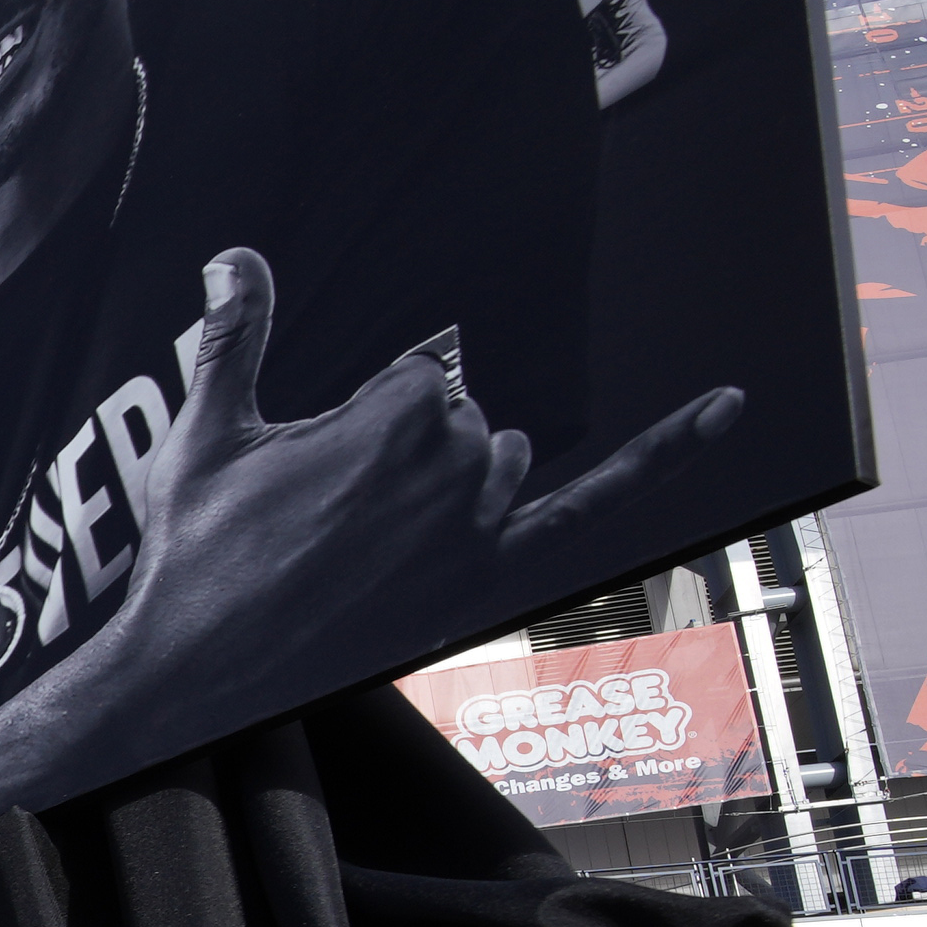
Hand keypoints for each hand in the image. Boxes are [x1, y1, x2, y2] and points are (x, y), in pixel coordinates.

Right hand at [37, 251, 746, 722]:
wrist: (205, 669)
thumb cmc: (202, 558)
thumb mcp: (205, 436)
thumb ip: (234, 335)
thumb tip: (236, 257)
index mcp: (393, 418)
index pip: (421, 376)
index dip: (367, 416)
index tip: (321, 465)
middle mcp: (456, 466)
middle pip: (463, 416)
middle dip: (406, 447)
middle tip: (332, 510)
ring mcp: (482, 524)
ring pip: (501, 457)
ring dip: (455, 476)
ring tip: (375, 527)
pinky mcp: (492, 574)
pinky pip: (597, 506)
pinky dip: (666, 452)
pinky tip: (725, 407)